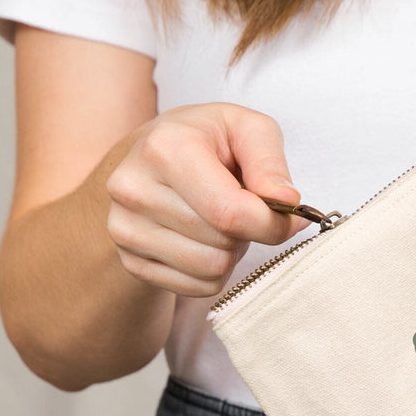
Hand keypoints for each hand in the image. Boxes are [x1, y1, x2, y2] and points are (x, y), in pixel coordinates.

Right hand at [105, 103, 307, 296]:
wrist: (152, 157)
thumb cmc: (208, 140)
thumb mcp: (247, 129)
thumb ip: (271, 163)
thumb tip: (287, 202)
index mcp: (165, 148)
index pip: (230, 212)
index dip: (272, 223)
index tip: (290, 216)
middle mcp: (134, 189)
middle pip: (222, 242)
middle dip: (248, 231)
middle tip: (241, 205)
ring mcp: (124, 228)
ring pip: (211, 269)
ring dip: (231, 251)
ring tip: (221, 220)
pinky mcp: (129, 260)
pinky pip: (197, 286)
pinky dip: (214, 270)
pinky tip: (204, 238)